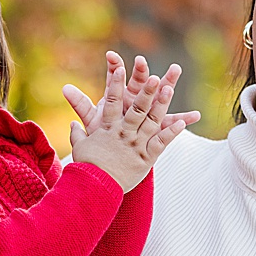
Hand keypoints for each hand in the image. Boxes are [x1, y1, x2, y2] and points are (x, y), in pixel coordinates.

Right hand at [63, 52, 199, 191]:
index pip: (110, 101)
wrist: (96, 189)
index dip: (115, 83)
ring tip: (169, 88)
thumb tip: (73, 124)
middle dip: (146, 91)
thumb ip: (78, 133)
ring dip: (161, 104)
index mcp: (107, 127)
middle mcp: (123, 132)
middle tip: (154, 76)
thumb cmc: (88, 167)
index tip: (119, 67)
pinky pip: (161, 143)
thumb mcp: (80, 147)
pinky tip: (182, 122)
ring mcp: (135, 144)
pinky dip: (171, 132)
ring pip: (151, 121)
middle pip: (136, 108)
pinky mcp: (146, 158)